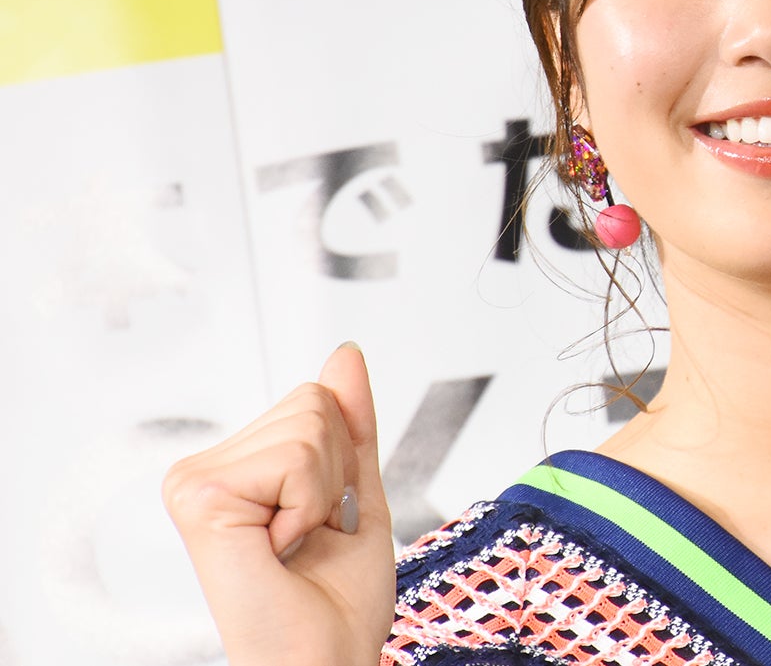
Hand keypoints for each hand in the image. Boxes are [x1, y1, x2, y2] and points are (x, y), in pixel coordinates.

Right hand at [163, 343, 394, 665]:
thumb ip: (350, 421)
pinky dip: (308, 508)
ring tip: (295, 544)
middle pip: (312, 402)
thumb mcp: (357, 489)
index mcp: (237, 466)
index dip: (344, 461)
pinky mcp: (199, 498)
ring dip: (323, 494)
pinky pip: (295, 458)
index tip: (323, 519)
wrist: (325, 657)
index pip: (316, 399)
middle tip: (311, 535)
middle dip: (336, 473)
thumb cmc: (337, 598)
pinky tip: (279, 549)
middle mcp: (205, 470)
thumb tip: (344, 354)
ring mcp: (194, 482)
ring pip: (309, 425)